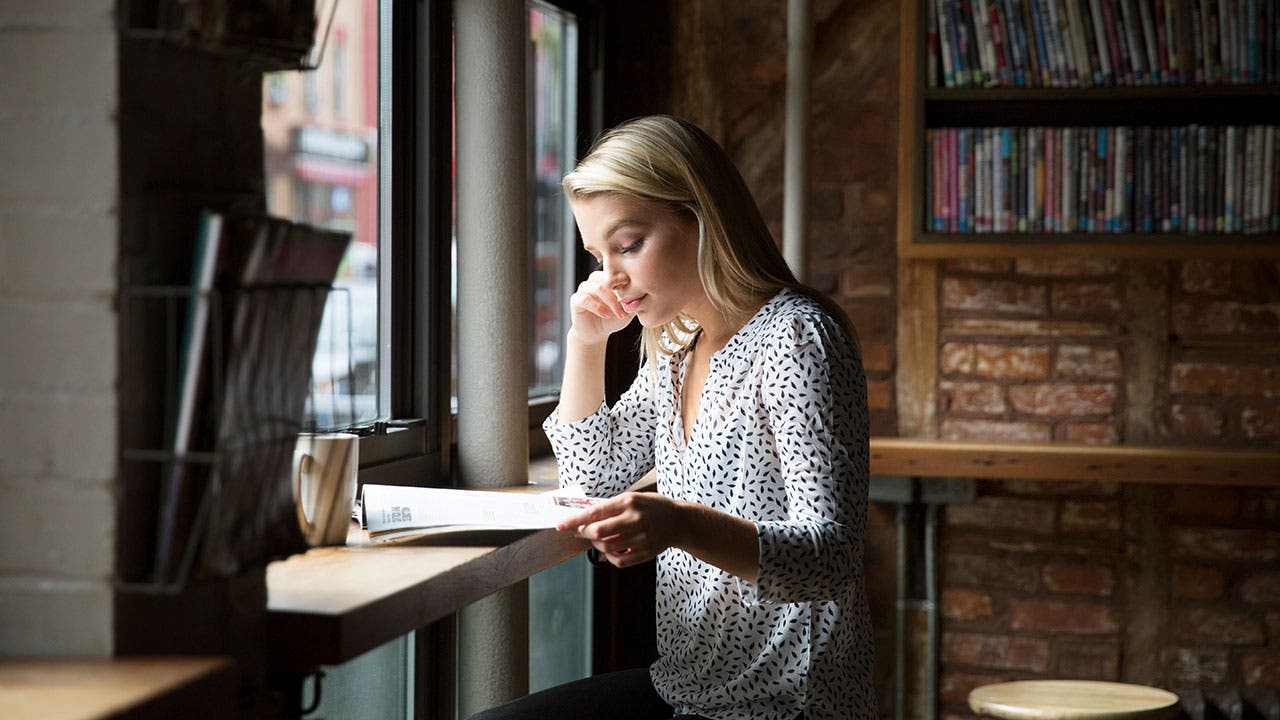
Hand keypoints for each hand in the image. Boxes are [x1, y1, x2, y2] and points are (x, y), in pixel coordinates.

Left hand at [556, 493, 686, 568]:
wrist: (679, 521)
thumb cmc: (651, 507)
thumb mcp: (633, 498)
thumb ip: (610, 507)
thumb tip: (583, 518)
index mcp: (629, 501)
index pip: (595, 512)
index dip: (574, 520)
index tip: (560, 525)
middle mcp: (635, 519)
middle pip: (598, 532)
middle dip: (584, 533)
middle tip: (582, 531)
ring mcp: (641, 537)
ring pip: (606, 547)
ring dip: (597, 544)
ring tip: (600, 538)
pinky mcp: (645, 552)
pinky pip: (619, 560)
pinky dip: (610, 557)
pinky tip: (612, 549)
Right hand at [568, 270, 633, 345]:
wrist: (597, 333)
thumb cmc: (613, 318)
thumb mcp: (628, 310)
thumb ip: (634, 301)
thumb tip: (643, 293)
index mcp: (607, 278)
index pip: (616, 272)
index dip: (625, 282)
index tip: (635, 294)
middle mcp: (594, 280)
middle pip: (607, 279)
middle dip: (619, 294)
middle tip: (627, 309)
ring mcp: (584, 289)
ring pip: (597, 288)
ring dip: (611, 302)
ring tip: (619, 314)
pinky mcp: (576, 300)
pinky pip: (585, 299)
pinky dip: (598, 307)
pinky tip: (606, 315)